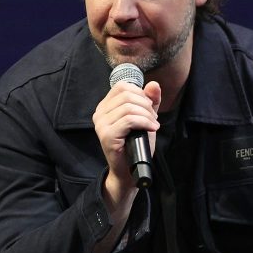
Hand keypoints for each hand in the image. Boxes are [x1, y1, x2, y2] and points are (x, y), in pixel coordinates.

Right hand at [92, 79, 160, 201]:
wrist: (130, 168)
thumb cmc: (136, 144)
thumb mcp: (145, 117)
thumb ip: (149, 101)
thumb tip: (153, 84)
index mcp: (105, 107)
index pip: (122, 86)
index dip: (140, 93)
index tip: (148, 108)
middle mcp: (99, 114)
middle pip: (127, 95)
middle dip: (146, 105)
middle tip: (152, 119)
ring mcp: (101, 125)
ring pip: (129, 107)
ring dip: (147, 116)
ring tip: (152, 126)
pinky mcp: (107, 136)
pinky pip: (129, 120)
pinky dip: (144, 122)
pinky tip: (151, 129)